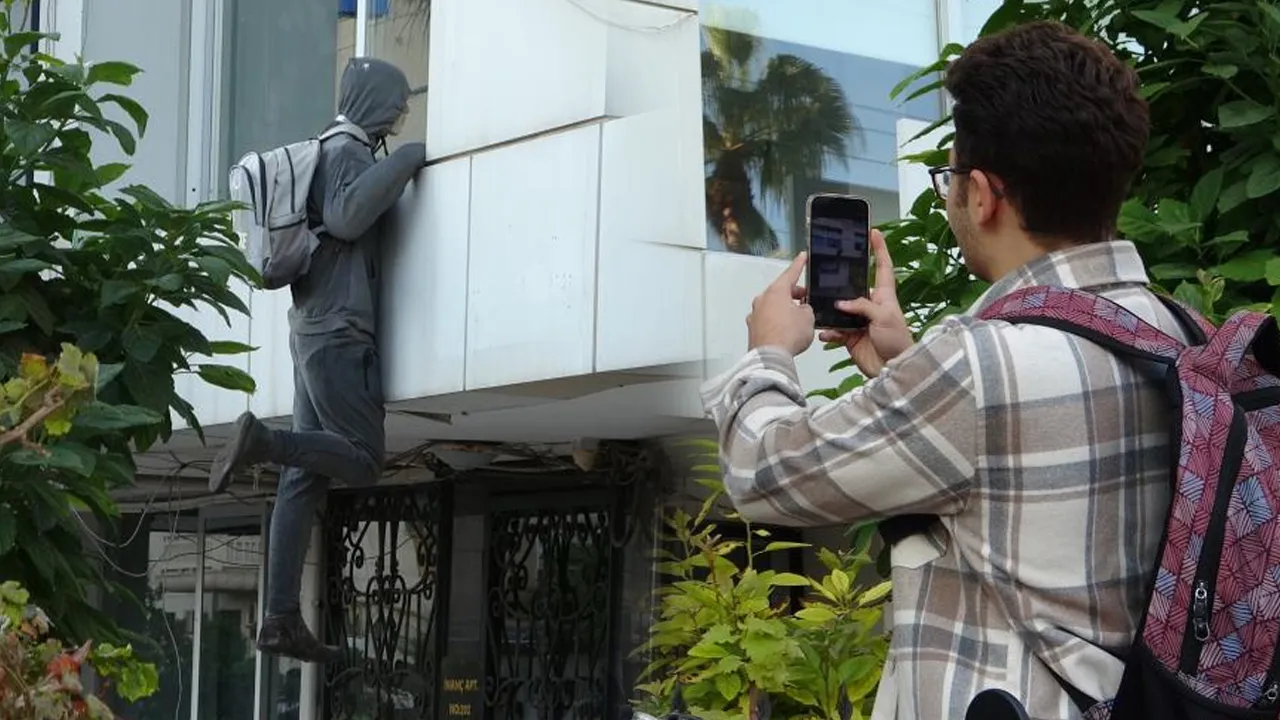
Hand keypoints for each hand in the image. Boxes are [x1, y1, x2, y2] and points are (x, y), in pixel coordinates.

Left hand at [747, 252, 815, 355]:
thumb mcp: (808, 318)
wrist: (770, 357)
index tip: (802, 256)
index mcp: (776, 291)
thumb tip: (801, 311)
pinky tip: (786, 330)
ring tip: (798, 318)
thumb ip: (806, 309)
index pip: (790, 273)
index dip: (799, 265)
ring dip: (785, 309)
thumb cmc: (789, 334)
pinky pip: (768, 319)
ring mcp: (755, 314)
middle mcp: (762, 299)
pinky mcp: (753, 328)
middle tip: (807, 299)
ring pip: (773, 306)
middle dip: (794, 294)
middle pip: (781, 291)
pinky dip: (777, 321)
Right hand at [817, 230, 912, 377]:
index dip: (880, 249)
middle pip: (853, 286)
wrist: (892, 369)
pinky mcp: (850, 336)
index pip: (882, 267)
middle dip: (841, 279)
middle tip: (827, 270)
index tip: (874, 232)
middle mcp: (870, 305)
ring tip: (817, 304)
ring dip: (829, 308)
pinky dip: (827, 331)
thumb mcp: (885, 317)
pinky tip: (823, 332)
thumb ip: (863, 306)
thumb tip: (842, 302)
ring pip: (839, 308)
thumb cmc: (898, 341)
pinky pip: (834, 330)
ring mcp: (859, 321)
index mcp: (884, 296)